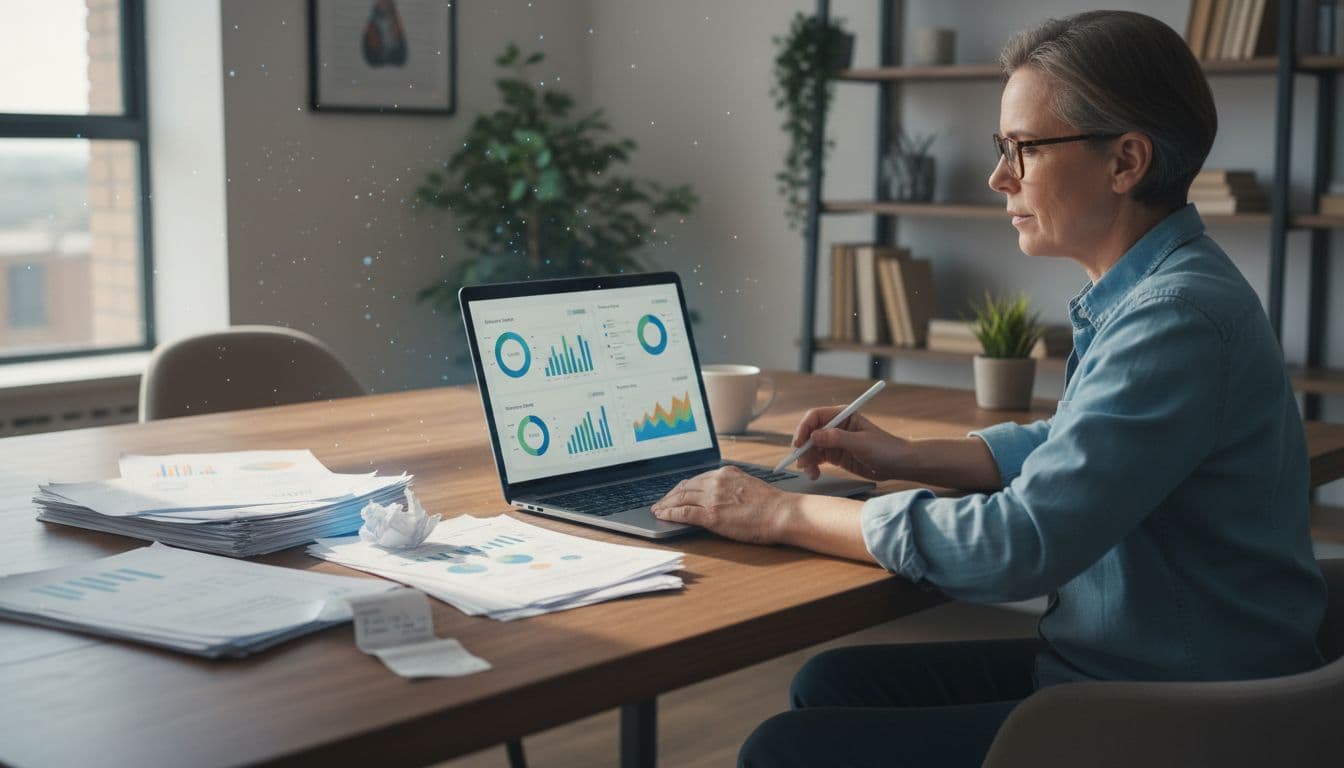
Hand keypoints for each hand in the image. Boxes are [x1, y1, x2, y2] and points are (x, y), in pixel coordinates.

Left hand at [651, 466, 792, 544]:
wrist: (781, 513)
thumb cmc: (771, 504)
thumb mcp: (748, 485)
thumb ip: (730, 486)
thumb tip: (719, 495)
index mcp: (725, 473)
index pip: (696, 479)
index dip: (681, 488)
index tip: (674, 493)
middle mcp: (716, 482)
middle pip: (684, 487)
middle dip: (669, 496)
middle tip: (659, 503)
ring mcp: (712, 498)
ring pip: (680, 499)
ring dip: (665, 505)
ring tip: (657, 510)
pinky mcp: (711, 515)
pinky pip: (683, 513)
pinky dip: (670, 514)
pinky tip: (663, 516)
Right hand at [791, 406, 908, 481]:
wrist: (899, 465)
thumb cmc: (885, 448)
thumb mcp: (861, 443)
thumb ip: (837, 438)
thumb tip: (814, 436)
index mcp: (843, 415)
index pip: (815, 417)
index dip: (804, 428)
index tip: (799, 444)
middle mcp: (835, 426)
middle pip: (810, 433)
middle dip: (803, 448)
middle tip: (802, 462)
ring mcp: (835, 442)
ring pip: (811, 448)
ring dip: (807, 460)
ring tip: (810, 473)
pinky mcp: (835, 456)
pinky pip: (818, 459)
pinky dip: (813, 466)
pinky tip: (814, 474)